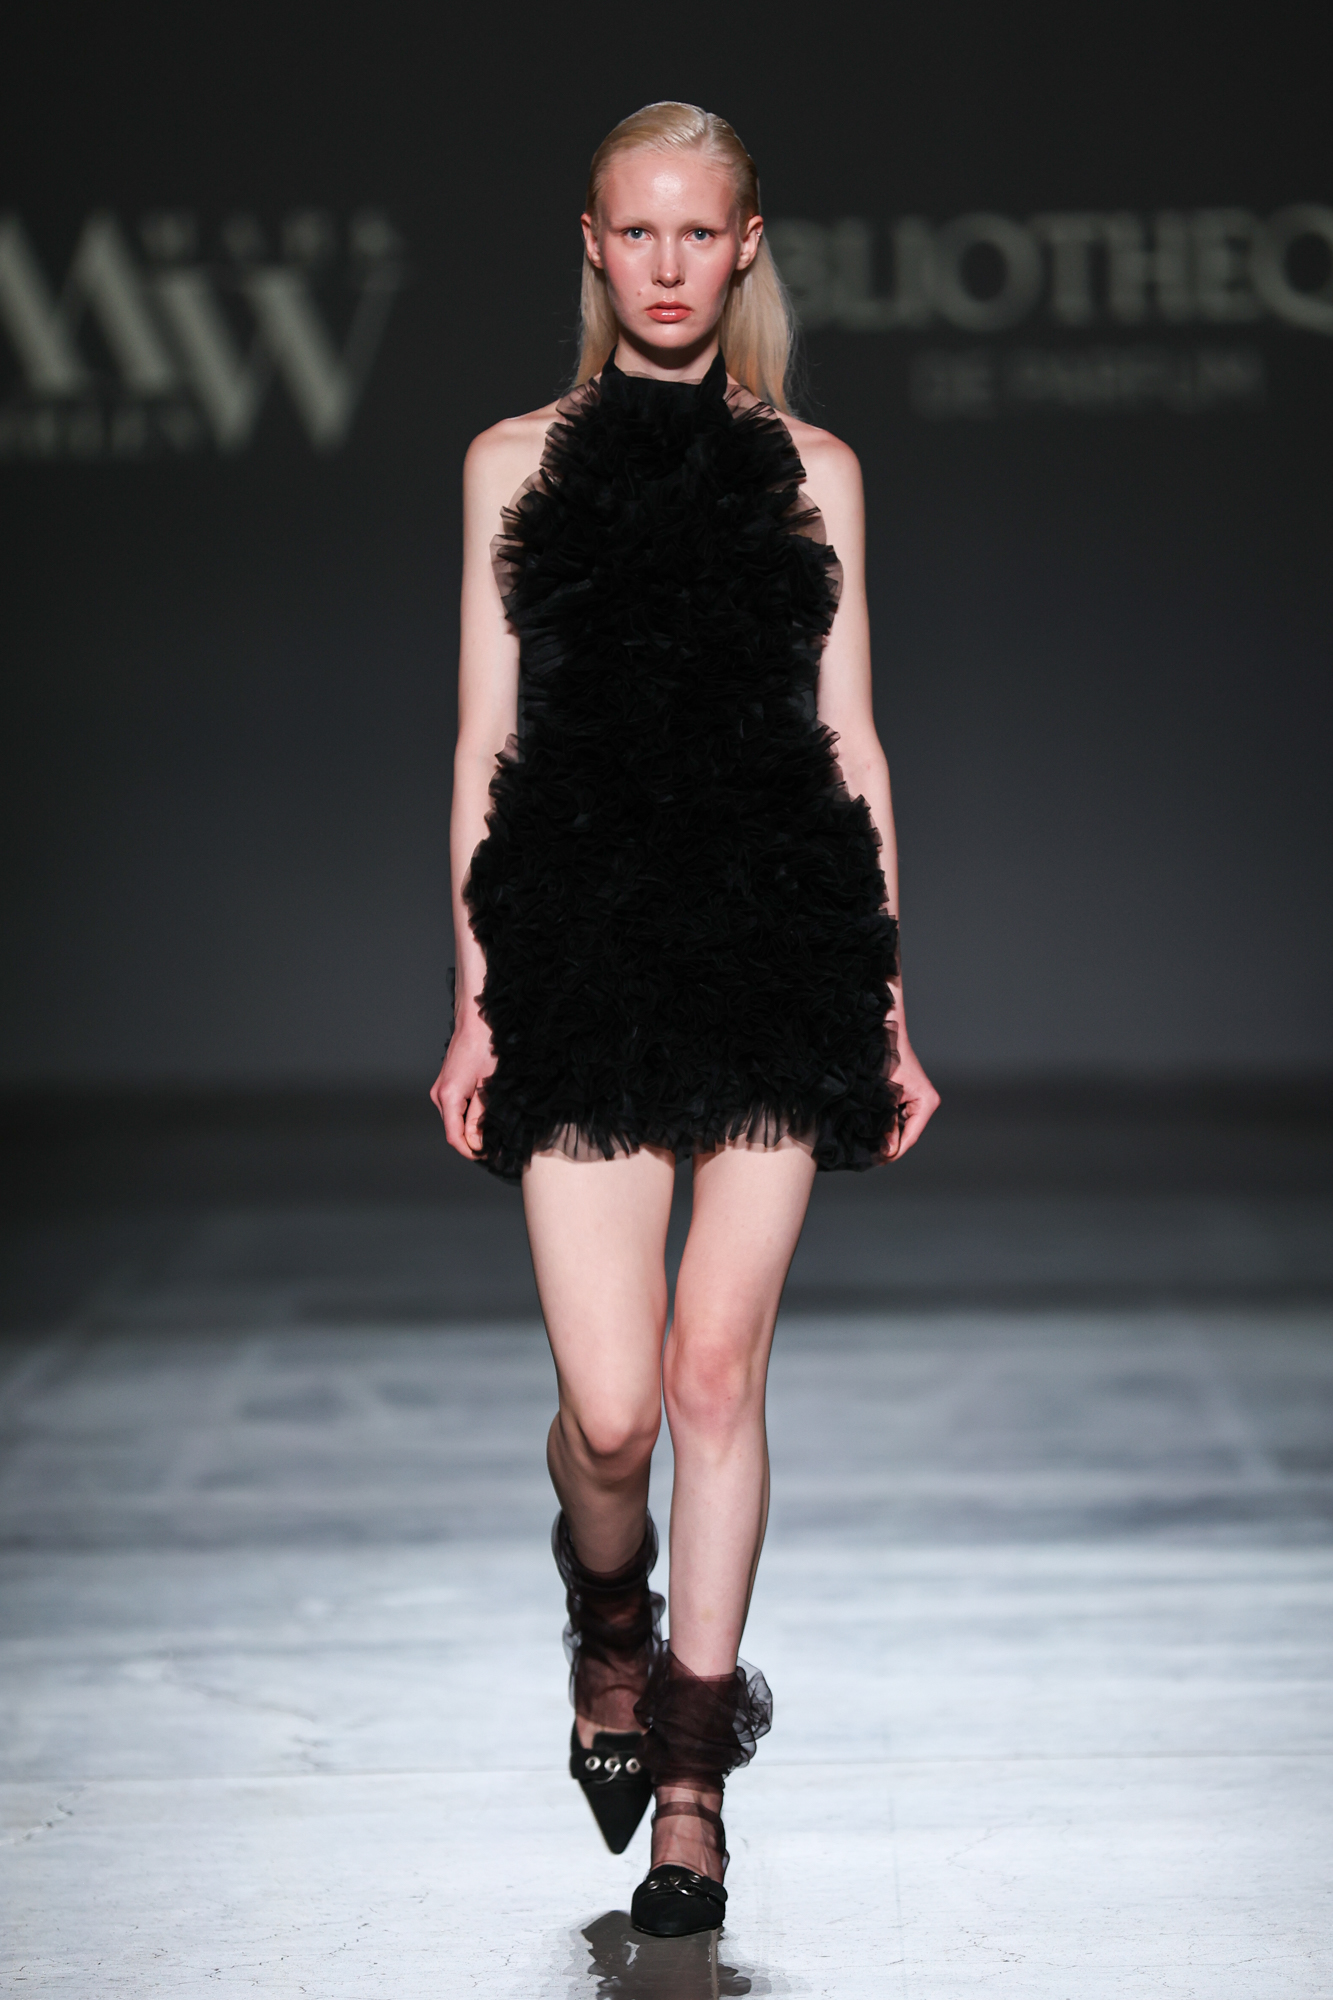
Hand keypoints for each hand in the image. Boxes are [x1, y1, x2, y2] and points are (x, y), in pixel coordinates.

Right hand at [430, 1017, 497, 1160]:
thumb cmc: (486, 1048)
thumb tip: (476, 1142)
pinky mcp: (445, 1085)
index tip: (487, 1156)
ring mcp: (440, 1090)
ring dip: (471, 1127)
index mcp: (448, 1096)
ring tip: (493, 1129)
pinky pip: (455, 1109)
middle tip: (496, 1145)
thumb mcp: (489, 1086)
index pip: (453, 1137)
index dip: (469, 1151)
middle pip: (453, 1129)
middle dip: (472, 1140)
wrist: (476, 1022)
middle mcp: (439, 1095)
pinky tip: (485, 1113)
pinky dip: (468, 1115)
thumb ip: (481, 1116)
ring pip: (454, 1120)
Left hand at [884, 1040, 939, 1161]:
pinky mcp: (910, 1098)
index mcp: (927, 1102)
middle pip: (909, 1133)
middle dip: (891, 1145)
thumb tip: (888, 1148)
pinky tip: (875, 1132)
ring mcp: (919, 1101)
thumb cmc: (887, 1059)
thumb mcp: (885, 1096)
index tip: (881, 1161)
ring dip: (888, 1135)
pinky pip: (900, 1118)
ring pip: (903, 1127)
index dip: (896, 1151)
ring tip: (871, 1147)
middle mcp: (927, 1103)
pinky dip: (888, 1124)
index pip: (912, 1136)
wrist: (886, 1036)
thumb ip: (887, 1123)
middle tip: (872, 1158)